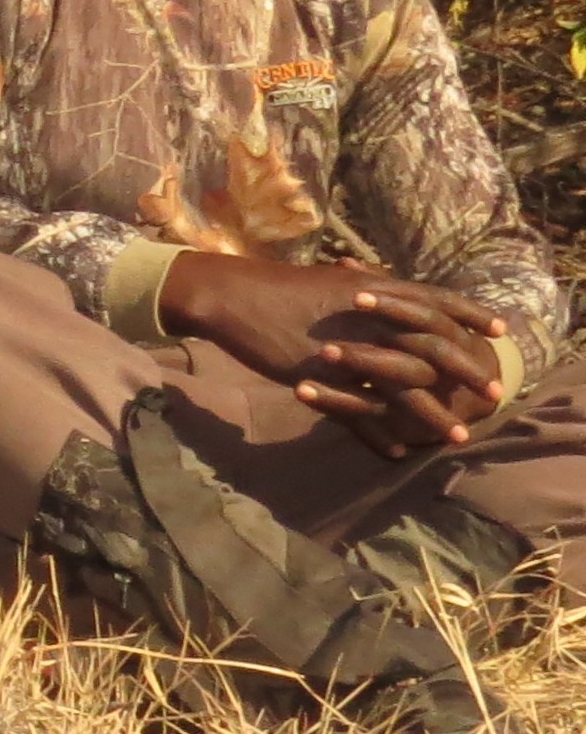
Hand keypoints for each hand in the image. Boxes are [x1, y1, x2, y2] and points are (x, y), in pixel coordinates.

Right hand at [159, 254, 508, 456]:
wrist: (234, 296)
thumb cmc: (279, 289)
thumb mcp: (332, 282)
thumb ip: (365, 288)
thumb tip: (386, 286)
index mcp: (375, 293)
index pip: (437, 303)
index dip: (471, 316)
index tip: (499, 331)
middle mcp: (370, 321)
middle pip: (433, 349)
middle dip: (466, 372)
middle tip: (491, 392)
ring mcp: (348, 352)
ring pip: (404, 389)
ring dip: (434, 415)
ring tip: (458, 436)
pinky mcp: (324, 378)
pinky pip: (360, 413)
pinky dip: (381, 434)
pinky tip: (398, 451)